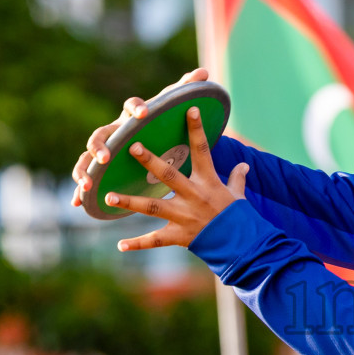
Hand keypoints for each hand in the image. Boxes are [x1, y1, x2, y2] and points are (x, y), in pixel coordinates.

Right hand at [70, 67, 210, 207]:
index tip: (144, 113)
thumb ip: (186, 90)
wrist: (147, 138)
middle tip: (105, 158)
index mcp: (133, 116)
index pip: (131, 105)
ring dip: (84, 171)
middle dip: (99, 146)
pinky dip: (79, 191)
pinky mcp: (101, 170)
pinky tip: (76, 202)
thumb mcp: (173, 109)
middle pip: (99, 135)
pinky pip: (86, 179)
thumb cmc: (160, 123)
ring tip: (86, 186)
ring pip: (86, 159)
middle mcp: (114, 132)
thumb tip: (203, 72)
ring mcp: (104, 151)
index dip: (136, 108)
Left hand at [104, 104, 249, 249]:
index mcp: (208, 182)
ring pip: (153, 207)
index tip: (189, 109)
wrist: (243, 245)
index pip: (203, 150)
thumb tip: (245, 165)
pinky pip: (155, 240)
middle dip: (150, 160)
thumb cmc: (239, 218)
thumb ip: (238, 179)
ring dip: (129, 201)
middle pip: (169, 175)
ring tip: (108, 196)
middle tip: (131, 146)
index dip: (197, 129)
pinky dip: (137, 243)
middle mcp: (194, 196)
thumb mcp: (239, 195)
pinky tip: (120, 245)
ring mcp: (184, 216)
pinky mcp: (178, 235)